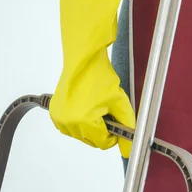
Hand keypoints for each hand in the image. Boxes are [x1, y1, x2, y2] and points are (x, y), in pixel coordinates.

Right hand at [49, 0, 134, 156]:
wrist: (82, 45)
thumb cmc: (101, 69)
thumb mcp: (119, 97)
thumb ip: (127, 124)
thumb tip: (134, 146)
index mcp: (80, 120)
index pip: (104, 143)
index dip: (117, 136)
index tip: (125, 127)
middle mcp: (65, 121)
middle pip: (94, 139)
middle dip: (107, 125)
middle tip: (111, 103)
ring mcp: (59, 115)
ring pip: (86, 131)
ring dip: (98, 119)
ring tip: (102, 98)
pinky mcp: (56, 107)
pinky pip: (78, 121)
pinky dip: (89, 114)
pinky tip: (93, 98)